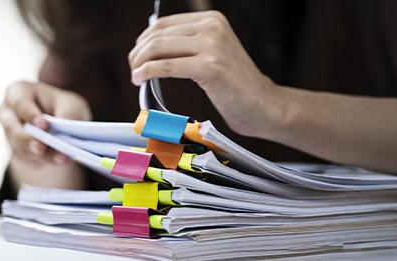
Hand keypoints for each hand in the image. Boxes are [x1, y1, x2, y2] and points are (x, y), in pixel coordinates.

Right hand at [0, 81, 91, 165]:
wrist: (60, 128)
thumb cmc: (63, 108)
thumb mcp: (71, 105)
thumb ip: (68, 112)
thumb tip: (63, 123)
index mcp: (18, 92)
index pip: (20, 103)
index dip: (30, 114)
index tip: (43, 125)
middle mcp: (6, 112)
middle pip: (13, 129)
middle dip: (29, 140)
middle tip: (43, 148)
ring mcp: (8, 133)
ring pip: (20, 147)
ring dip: (41, 155)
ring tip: (62, 158)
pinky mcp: (15, 151)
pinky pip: (26, 158)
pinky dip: (43, 161)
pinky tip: (59, 160)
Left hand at [127, 10, 282, 136]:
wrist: (263, 105)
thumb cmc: (234, 85)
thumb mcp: (213, 52)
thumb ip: (187, 45)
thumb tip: (147, 46)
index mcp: (212, 19)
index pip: (163, 24)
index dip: (143, 41)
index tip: (137, 57)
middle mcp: (212, 27)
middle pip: (157, 35)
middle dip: (138, 53)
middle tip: (133, 69)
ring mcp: (212, 45)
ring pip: (158, 48)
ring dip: (139, 63)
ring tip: (136, 77)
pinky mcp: (209, 66)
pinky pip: (165, 66)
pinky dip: (147, 72)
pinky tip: (141, 80)